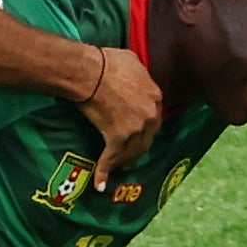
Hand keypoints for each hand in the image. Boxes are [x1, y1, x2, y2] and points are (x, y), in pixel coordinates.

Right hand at [79, 47, 163, 190]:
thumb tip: (138, 74)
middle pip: (146, 140)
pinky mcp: (117, 138)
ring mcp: (135, 129)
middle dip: (137, 151)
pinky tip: (100, 184)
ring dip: (123, 163)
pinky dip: (104, 172)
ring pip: (131, 152)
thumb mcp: (133, 61)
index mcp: (156, 97)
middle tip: (130, 159)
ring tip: (118, 169)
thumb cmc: (108, 62)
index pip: (154, 120)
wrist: (90, 72)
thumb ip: (141, 74)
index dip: (146, 130)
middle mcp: (150, 116)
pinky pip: (110, 159)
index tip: (140, 135)